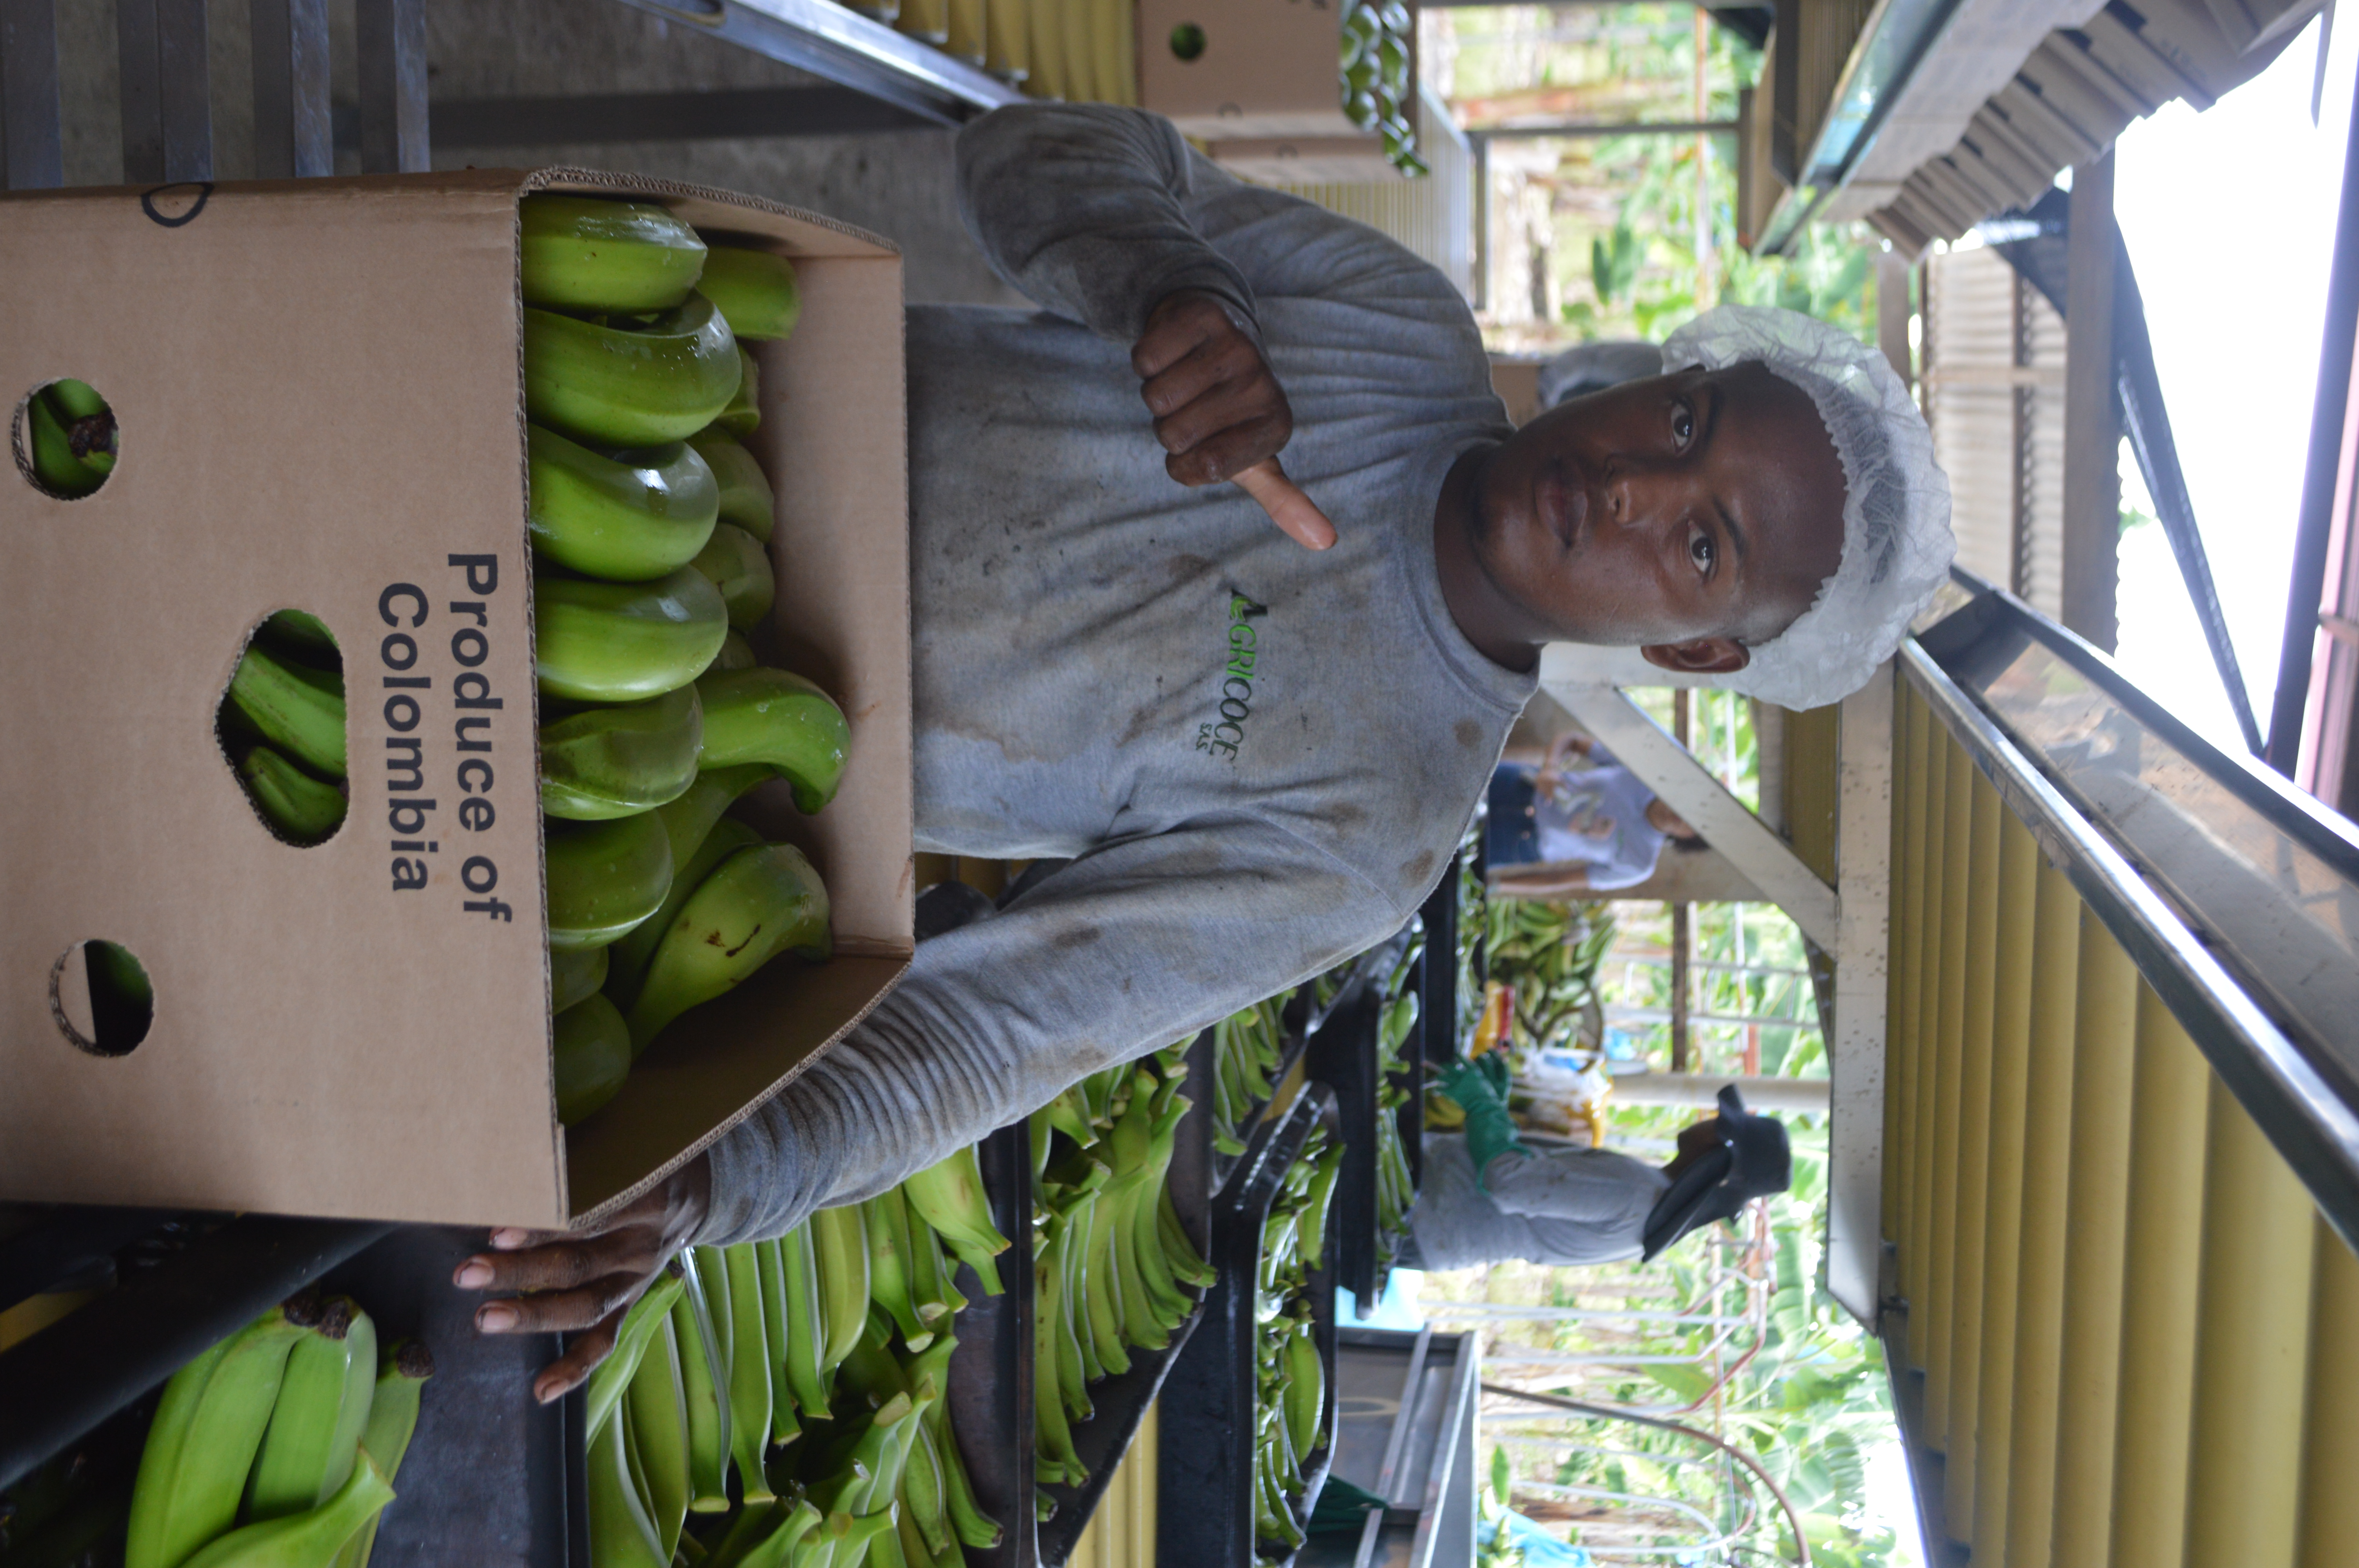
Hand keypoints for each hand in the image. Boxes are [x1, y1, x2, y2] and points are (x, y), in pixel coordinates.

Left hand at [452, 1153, 710, 1403]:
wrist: (702, 1193)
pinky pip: (605, 1342)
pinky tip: (542, 1390)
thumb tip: (513, 1161)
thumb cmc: (644, 1160)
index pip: (590, 1217)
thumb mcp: (624, 1147)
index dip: (544, 1227)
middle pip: (579, 1264)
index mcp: (646, 1199)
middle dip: (520, 1271)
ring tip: (485, 1319)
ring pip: (586, 1306)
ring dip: (534, 1314)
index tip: (497, 1230)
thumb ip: (578, 1157)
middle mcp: (642, 1246)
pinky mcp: (632, 1304)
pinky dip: (574, 1368)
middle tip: (468, 1273)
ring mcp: (638, 1281)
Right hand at [1132, 290, 1336, 549]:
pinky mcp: (1202, 315)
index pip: (1201, 468)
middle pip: (1173, 434)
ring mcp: (1235, 347)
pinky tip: (1172, 350)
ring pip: (1155, 397)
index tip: (1204, 440)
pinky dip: (1146, 358)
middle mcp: (1261, 385)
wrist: (1216, 332)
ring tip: (1184, 377)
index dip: (1184, 462)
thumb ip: (1284, 500)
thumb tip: (1326, 543)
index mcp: (1275, 426)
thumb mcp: (1256, 456)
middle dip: (1169, 425)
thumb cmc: (1229, 408)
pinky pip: (1145, 358)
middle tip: (1193, 403)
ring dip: (1156, 391)